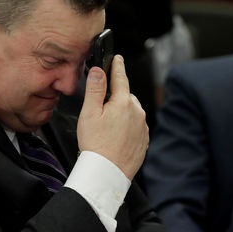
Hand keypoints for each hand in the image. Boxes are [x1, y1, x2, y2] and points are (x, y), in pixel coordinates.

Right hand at [76, 55, 147, 179]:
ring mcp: (142, 127)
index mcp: (123, 102)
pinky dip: (126, 128)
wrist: (107, 173)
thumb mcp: (89, 113)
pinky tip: (114, 138)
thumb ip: (95, 89)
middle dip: (115, 98)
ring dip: (121, 114)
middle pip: (125, 96)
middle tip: (100, 112)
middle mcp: (137, 112)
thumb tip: (99, 70)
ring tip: (106, 129)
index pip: (121, 77)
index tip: (117, 58)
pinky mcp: (144, 140)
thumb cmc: (96, 145)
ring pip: (131, 112)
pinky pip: (135, 127)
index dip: (117, 66)